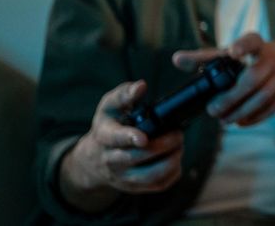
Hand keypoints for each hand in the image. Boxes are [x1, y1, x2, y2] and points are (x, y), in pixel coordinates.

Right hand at [61, 81, 184, 205]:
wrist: (94, 160)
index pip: (115, 139)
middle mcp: (111, 159)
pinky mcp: (135, 187)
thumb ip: (124, 94)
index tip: (144, 137)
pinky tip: (176, 159)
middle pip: (138, 157)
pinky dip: (173, 173)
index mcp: (104, 136)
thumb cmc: (108, 126)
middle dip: (163, 145)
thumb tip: (141, 86)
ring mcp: (123, 176)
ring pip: (149, 176)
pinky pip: (157, 185)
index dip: (129, 138)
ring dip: (170, 161)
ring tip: (180, 147)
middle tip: (179, 134)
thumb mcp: (109, 107)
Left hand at [172, 33, 274, 127]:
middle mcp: (273, 57)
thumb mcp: (237, 54)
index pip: (251, 41)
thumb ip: (207, 57)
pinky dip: (255, 117)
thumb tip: (176, 59)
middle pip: (251, 79)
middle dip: (231, 98)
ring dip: (241, 112)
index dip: (242, 46)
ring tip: (224, 121)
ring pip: (262, 97)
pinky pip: (272, 107)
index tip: (233, 51)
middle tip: (212, 111)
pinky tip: (241, 122)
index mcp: (257, 44)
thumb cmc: (258, 59)